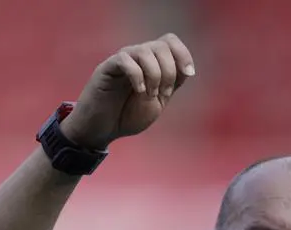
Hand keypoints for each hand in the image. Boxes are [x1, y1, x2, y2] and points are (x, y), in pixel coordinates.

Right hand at [61, 34, 194, 150]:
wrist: (103, 128)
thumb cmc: (127, 115)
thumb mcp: (158, 102)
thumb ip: (172, 84)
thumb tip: (186, 68)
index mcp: (152, 63)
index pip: (170, 41)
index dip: (183, 54)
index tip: (188, 74)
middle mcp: (138, 57)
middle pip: (161, 46)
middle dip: (169, 72)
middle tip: (162, 93)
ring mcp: (122, 60)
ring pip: (145, 51)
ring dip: (154, 75)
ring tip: (149, 95)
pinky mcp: (107, 67)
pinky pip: (126, 59)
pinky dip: (137, 75)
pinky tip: (139, 90)